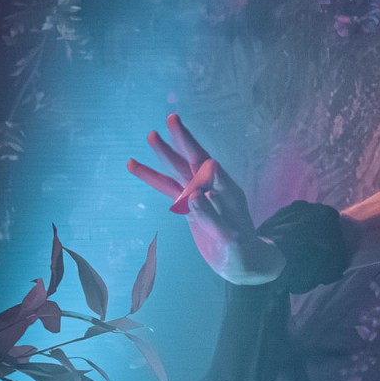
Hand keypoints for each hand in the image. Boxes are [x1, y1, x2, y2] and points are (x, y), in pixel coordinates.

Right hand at [126, 115, 284, 285]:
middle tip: (171, 118)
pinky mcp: (189, 207)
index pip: (210, 168)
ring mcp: (199, 196)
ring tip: (150, 135)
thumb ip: (212, 216)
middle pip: (194, 161)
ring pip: (178, 172)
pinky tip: (136, 166)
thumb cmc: (242, 250)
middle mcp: (213, 189)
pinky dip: (153, 178)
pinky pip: (169, 189)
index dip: (198, 153)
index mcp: (228, 192)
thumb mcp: (230, 237)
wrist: (242, 261)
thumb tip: (193, 195)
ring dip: (165, 155)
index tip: (191, 146)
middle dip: (183, 141)